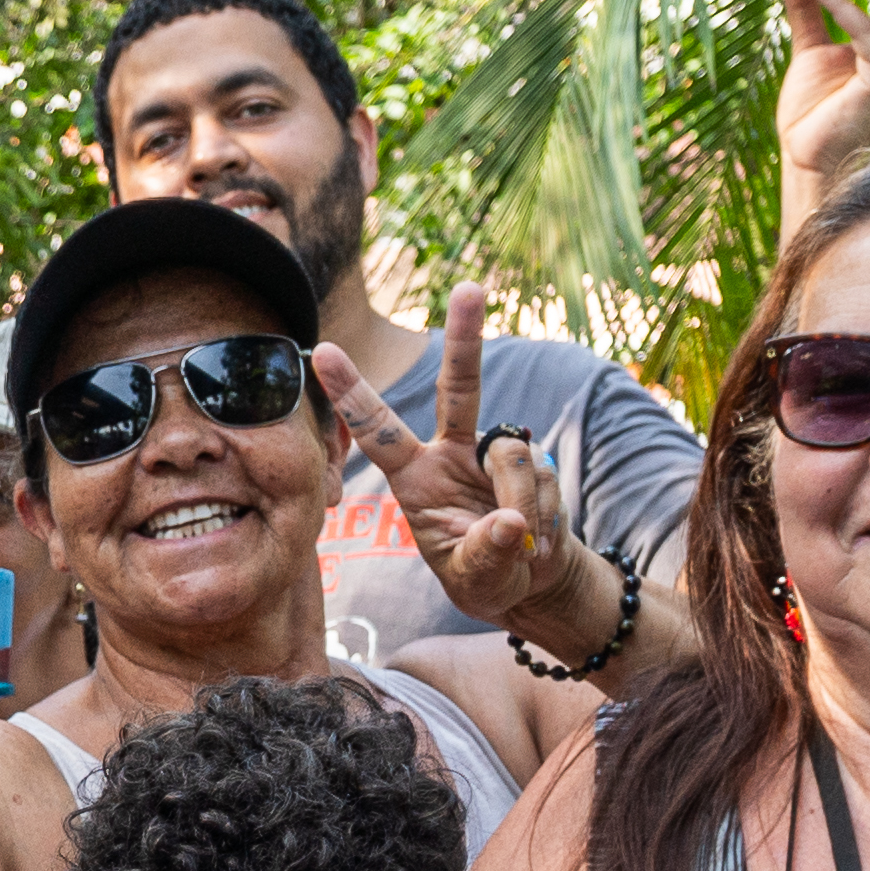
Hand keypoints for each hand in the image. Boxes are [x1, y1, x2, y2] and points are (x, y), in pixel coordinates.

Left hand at [316, 294, 603, 653]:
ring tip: (521, 544)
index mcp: (414, 478)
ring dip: (522, 503)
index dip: (352, 393)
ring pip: (513, 454)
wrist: (532, 579)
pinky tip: (538, 535)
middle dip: (466, 338)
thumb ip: (486, 554)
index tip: (324, 350)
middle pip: (459, 388)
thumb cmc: (484, 577)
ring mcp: (494, 452)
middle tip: (470, 289)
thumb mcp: (476, 581)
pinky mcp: (534, 459)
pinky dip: (545, 513)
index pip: (377, 431)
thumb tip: (511, 521)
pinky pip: (544, 474)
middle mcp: (451, 452)